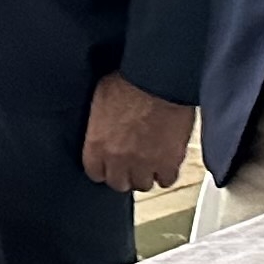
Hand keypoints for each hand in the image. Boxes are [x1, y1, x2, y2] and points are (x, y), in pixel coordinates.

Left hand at [78, 72, 195, 194]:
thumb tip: (101, 125)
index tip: (108, 163)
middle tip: (129, 163)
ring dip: (145, 174)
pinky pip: (167, 180)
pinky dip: (166, 173)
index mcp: (97, 144)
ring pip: (143, 185)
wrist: (159, 79)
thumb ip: (99, 122)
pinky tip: (166, 162)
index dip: (103, 167)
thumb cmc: (130, 80)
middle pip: (118, 183)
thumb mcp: (101, 98)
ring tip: (148, 162)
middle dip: (123, 174)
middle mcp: (119, 158)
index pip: (94, 172)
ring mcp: (145, 163)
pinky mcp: (169, 161)